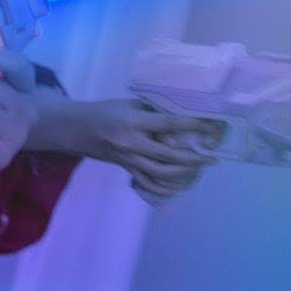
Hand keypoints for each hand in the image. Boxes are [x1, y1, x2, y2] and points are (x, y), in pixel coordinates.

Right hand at [70, 99, 219, 204]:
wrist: (78, 129)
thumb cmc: (106, 111)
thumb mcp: (130, 103)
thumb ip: (154, 112)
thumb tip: (182, 120)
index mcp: (133, 121)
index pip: (167, 124)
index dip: (192, 126)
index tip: (212, 127)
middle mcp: (131, 143)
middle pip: (168, 156)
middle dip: (193, 158)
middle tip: (211, 157)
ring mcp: (128, 160)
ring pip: (160, 173)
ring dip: (184, 173)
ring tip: (199, 168)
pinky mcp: (126, 169)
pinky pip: (148, 183)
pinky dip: (165, 187)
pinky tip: (179, 185)